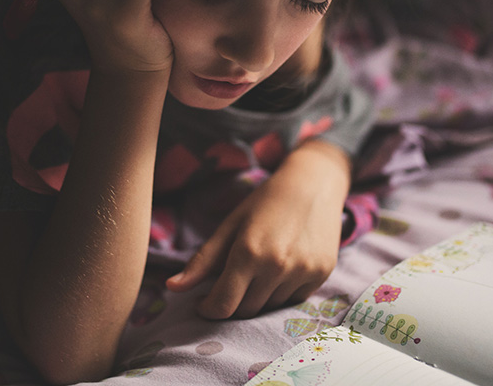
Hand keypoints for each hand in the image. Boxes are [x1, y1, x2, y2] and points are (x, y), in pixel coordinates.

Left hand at [166, 142, 351, 318]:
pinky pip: (294, 300)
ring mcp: (302, 272)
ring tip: (258, 270)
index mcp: (248, 252)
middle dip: (233, 302)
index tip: (203, 303)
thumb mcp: (230, 226)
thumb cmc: (265, 202)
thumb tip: (172, 287)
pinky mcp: (321, 274)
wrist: (313, 183)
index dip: (209, 309)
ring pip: (270, 307)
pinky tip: (281, 268)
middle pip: (246, 310)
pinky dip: (282, 293)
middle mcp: (276, 266)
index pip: (223, 305)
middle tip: (230, 283)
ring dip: (258, 297)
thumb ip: (202, 261)